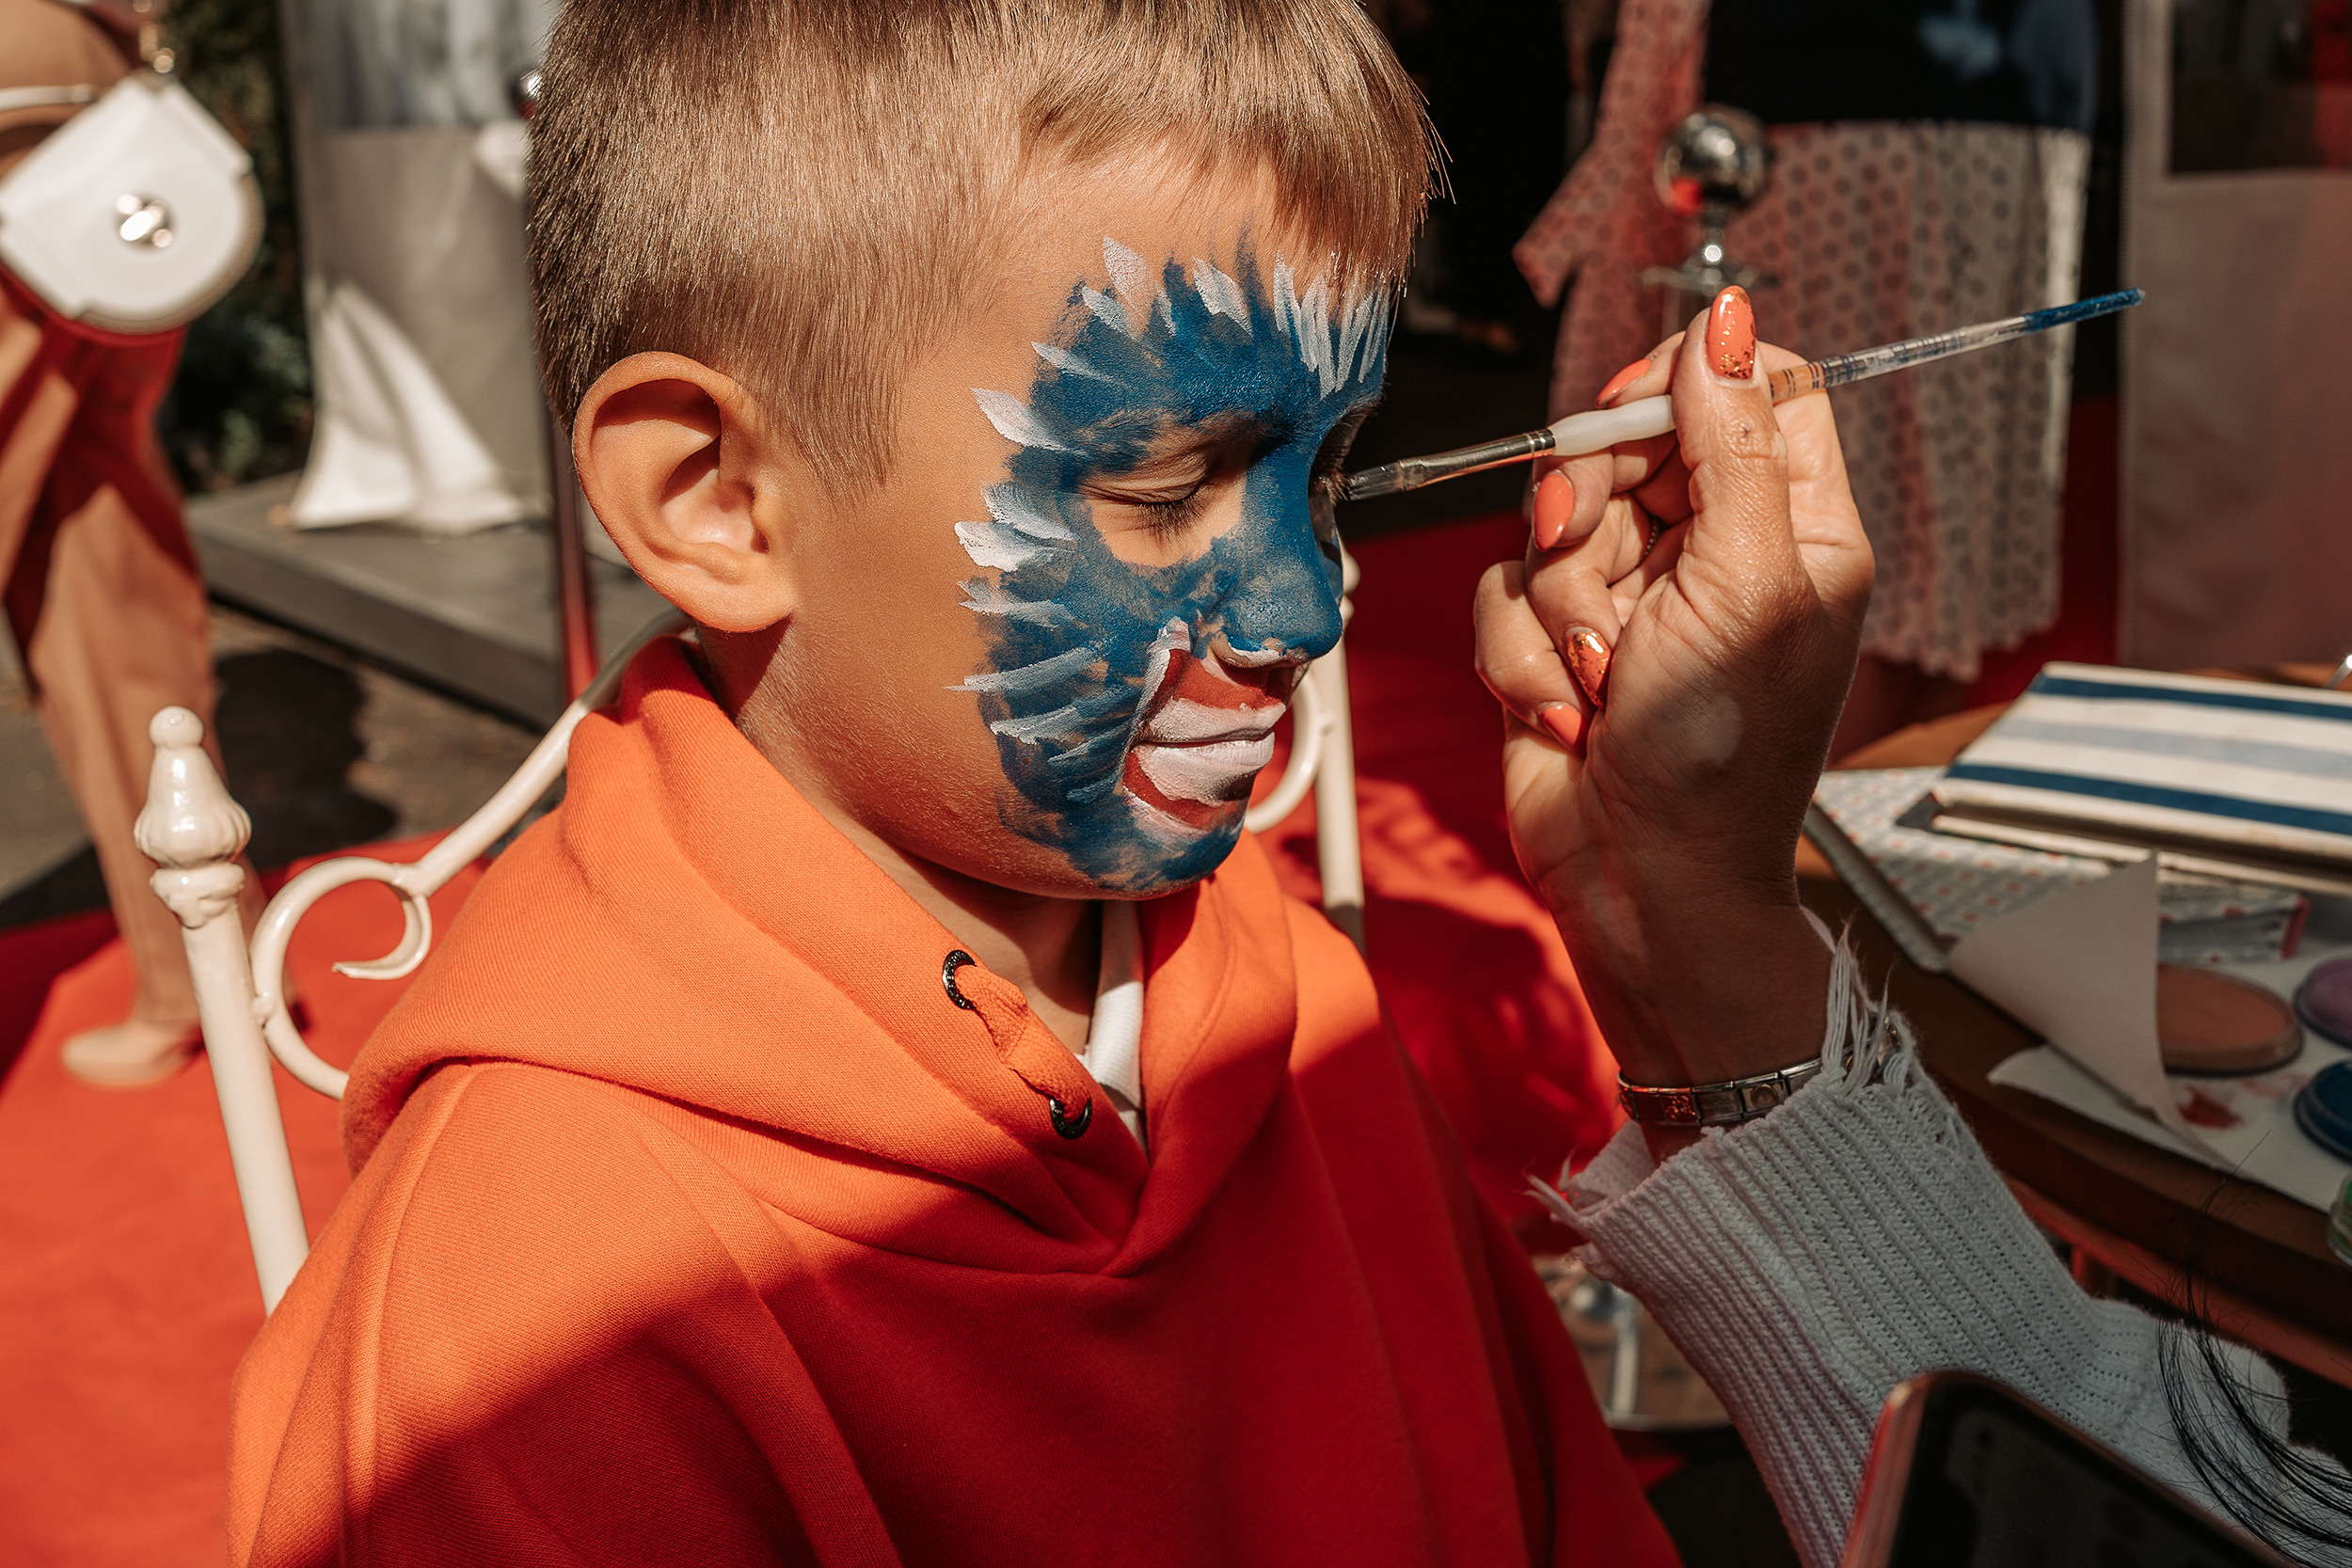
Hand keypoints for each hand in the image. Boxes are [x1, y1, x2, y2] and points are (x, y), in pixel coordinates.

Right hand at [1473, 291, 1872, 1095]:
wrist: (1640, 881)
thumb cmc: (1721, 757)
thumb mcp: (1745, 582)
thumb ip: (1732, 442)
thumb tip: (1729, 317)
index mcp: (1793, 523)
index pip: (1748, 384)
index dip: (1681, 383)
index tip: (1635, 416)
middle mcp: (1712, 546)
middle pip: (1628, 441)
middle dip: (1592, 507)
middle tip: (1589, 557)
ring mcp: (1630, 591)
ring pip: (1552, 518)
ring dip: (1556, 601)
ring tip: (1597, 676)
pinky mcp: (1556, 634)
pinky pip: (1504, 590)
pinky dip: (1520, 652)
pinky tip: (1565, 708)